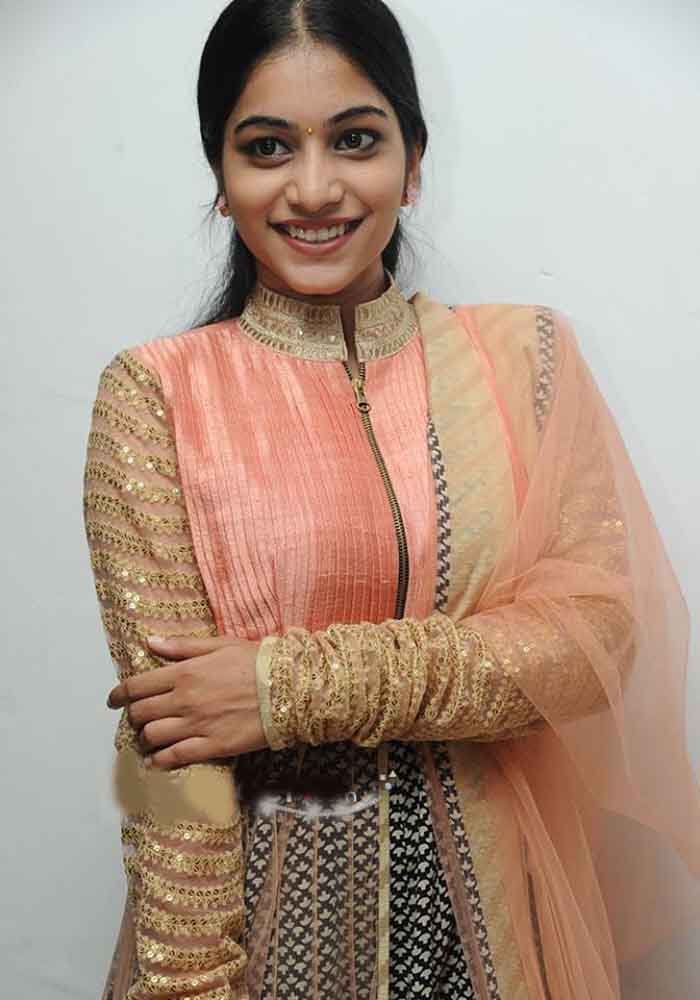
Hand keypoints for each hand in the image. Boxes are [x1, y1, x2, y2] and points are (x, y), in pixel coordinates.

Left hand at [106, 634, 268, 769]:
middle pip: (140, 714)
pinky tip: (157, 760)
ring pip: (152, 737)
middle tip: (137, 716)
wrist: (290, 688)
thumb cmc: (258, 662)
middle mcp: (185, 700)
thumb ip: (183, 647)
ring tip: (149, 737)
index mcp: (185, 673)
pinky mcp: (212, 746)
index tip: (113, 700)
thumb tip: (151, 642)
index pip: (137, 686)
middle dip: (133, 716)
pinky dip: (159, 761)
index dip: (119, 695)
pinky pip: (175, 758)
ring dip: (145, 738)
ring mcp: (197, 725)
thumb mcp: (220, 644)